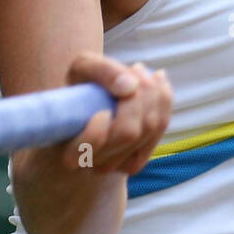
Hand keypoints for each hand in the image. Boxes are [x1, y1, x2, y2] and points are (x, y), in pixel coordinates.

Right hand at [62, 52, 172, 175]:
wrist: (92, 99)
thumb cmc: (82, 84)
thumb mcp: (82, 67)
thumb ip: (101, 72)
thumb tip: (130, 87)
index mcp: (70, 151)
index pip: (88, 148)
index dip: (96, 131)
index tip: (101, 109)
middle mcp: (94, 164)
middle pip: (128, 133)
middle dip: (138, 95)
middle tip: (134, 68)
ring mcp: (118, 166)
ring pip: (149, 128)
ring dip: (153, 92)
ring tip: (140, 71)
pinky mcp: (140, 157)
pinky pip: (161, 126)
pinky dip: (163, 99)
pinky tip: (157, 81)